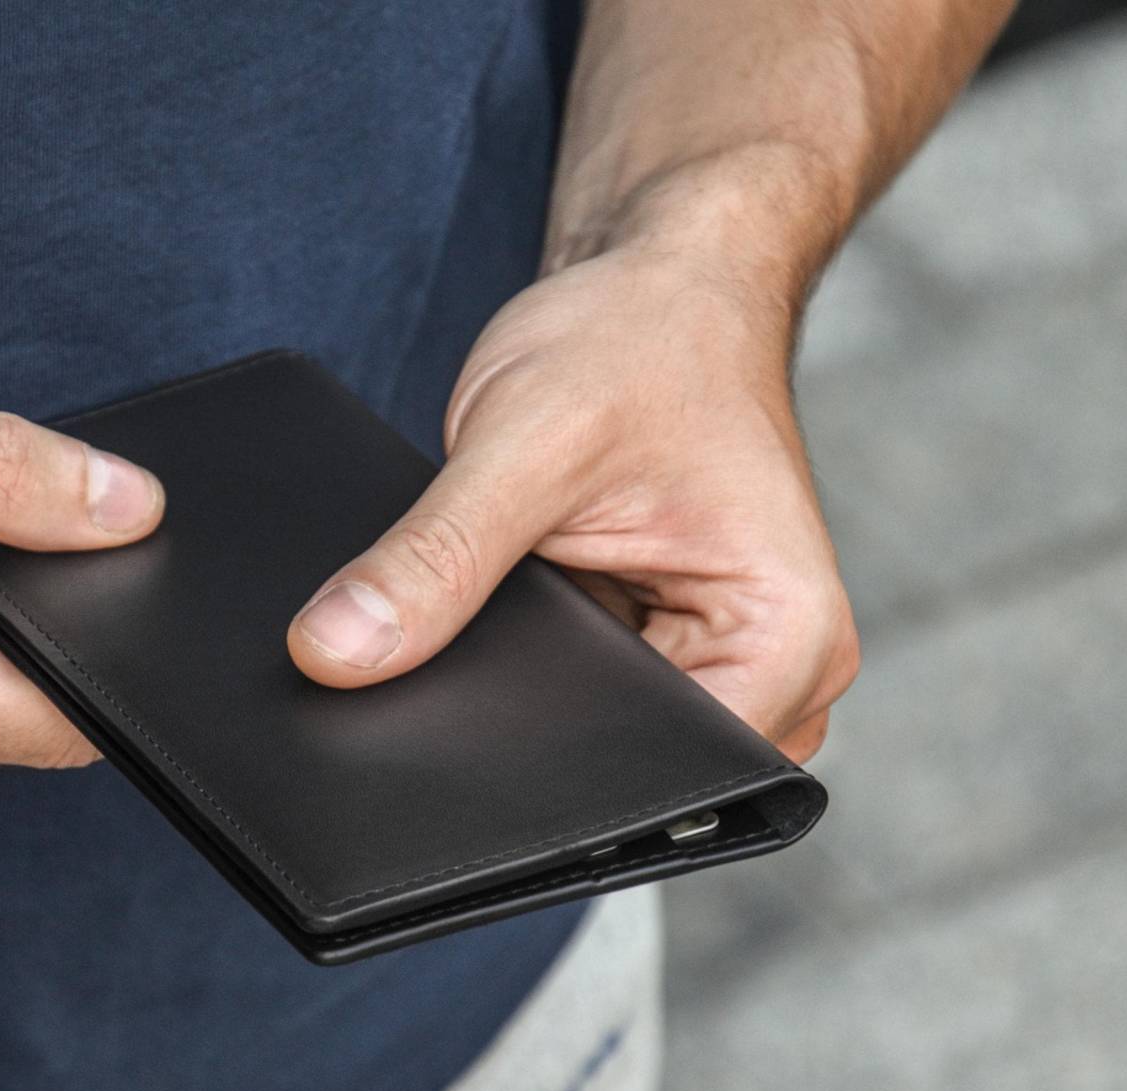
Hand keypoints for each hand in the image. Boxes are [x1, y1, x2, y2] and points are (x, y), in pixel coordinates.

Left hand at [286, 243, 857, 760]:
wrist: (655, 281)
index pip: (671, 771)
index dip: (548, 766)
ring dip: (530, 697)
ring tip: (487, 614)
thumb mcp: (522, 444)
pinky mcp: (658, 649)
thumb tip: (336, 653)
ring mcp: (715, 665)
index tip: (453, 727)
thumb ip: (433, 559)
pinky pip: (582, 699)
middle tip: (453, 659)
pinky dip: (526, 668)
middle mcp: (774, 671)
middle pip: (636, 769)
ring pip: (599, 741)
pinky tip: (488, 619)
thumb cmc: (638, 334)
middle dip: (532, 730)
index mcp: (790, 637)